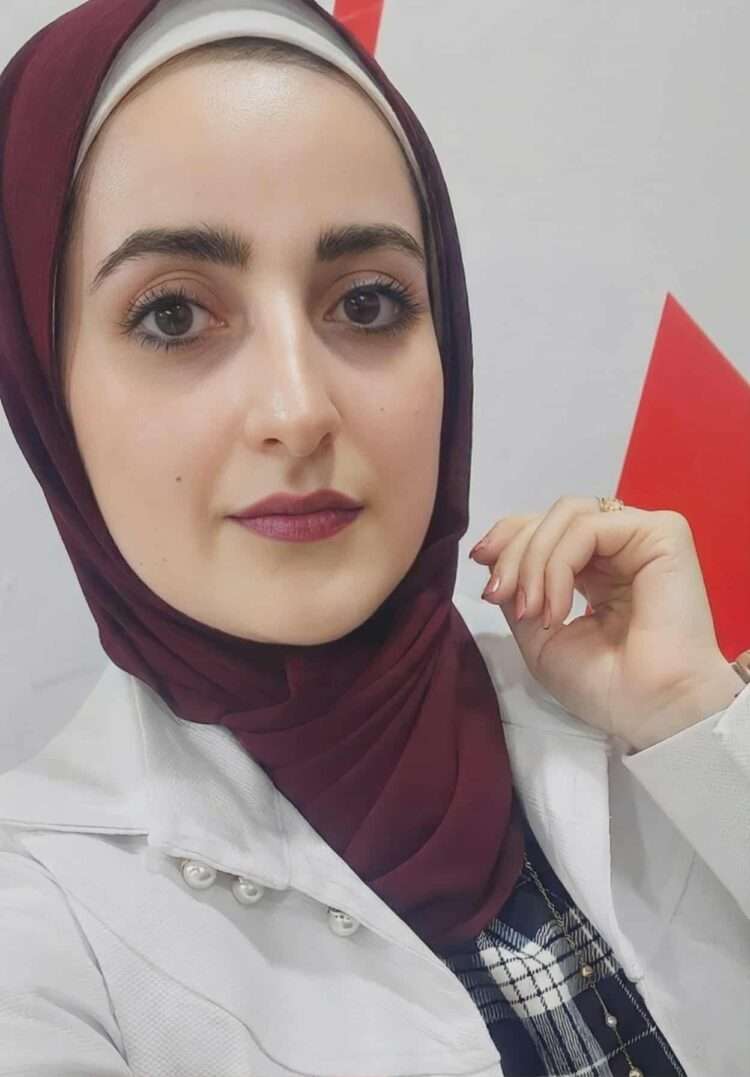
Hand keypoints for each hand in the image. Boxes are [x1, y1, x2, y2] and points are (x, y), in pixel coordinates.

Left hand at [469, 496, 742, 750]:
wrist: (652, 710)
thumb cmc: (604, 685)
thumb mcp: (539, 637)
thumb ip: (518, 590)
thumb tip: (491, 556)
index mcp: (597, 569)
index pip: (547, 529)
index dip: (509, 537)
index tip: (479, 561)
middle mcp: (619, 548)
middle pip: (550, 518)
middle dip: (513, 551)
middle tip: (499, 594)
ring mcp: (641, 537)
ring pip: (566, 515)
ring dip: (533, 560)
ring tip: (530, 610)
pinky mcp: (661, 534)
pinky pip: (588, 528)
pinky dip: (559, 564)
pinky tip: (558, 608)